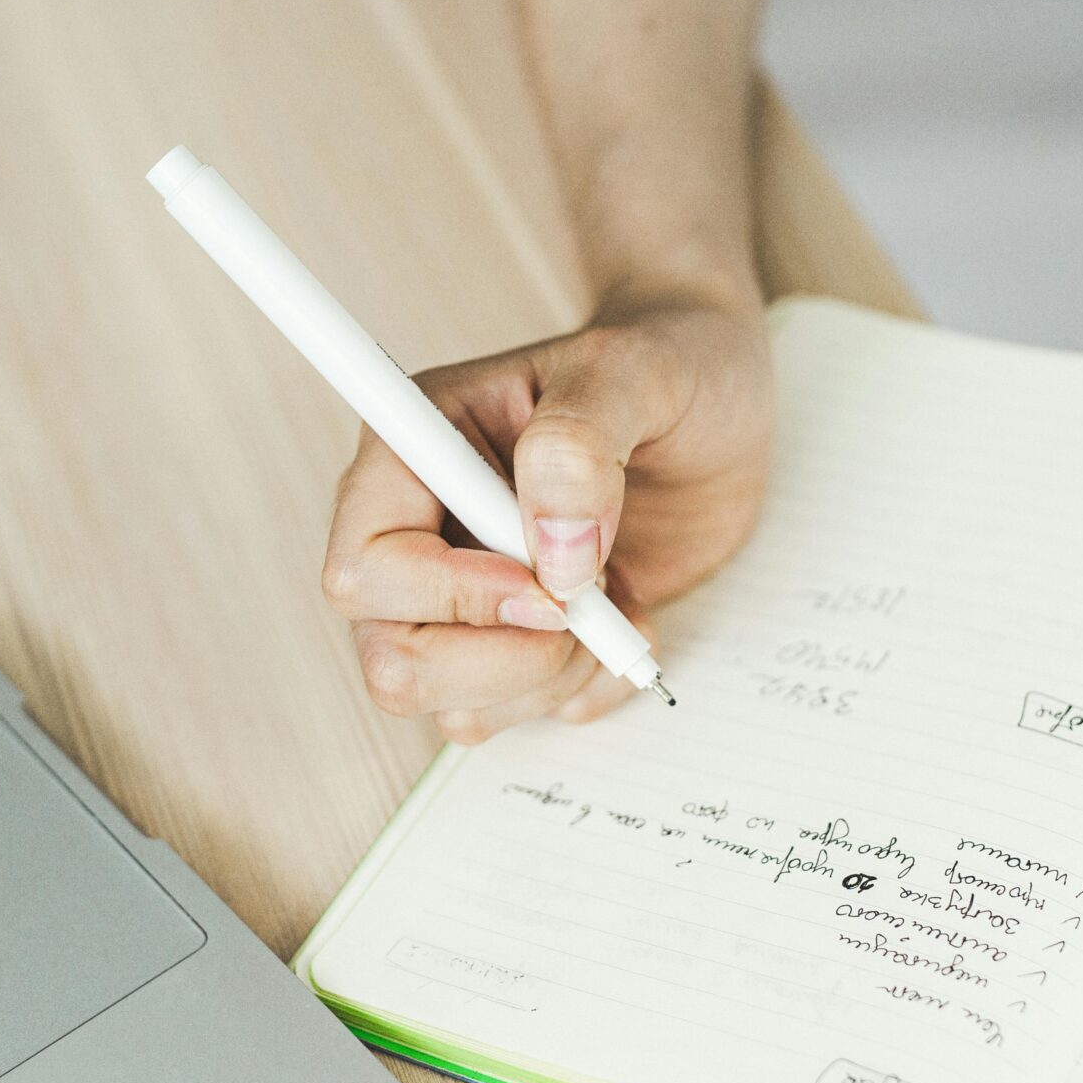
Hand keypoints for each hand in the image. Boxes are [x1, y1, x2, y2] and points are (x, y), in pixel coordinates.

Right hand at [323, 287, 771, 741]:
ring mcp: (465, 596)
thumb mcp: (637, 372)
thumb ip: (578, 442)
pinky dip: (582, 689)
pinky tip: (627, 621)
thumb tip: (555, 553)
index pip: (366, 565)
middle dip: (502, 660)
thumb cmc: (666, 367)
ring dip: (550, 678)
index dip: (450, 596)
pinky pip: (517, 715)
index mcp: (418, 450)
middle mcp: (423, 530)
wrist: (716, 405)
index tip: (548, 581)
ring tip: (617, 606)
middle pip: (391, 659)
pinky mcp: (516, 639)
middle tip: (585, 610)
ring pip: (452, 703)